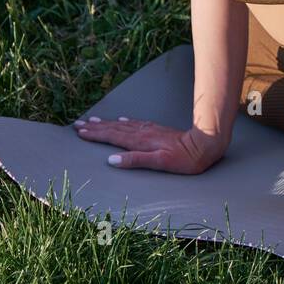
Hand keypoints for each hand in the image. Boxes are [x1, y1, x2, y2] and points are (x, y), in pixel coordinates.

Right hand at [72, 115, 226, 174]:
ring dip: (107, 123)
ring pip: (122, 125)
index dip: (96, 135)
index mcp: (140, 142)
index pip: (112, 137)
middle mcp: (143, 134)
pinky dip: (124, 122)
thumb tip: (111, 160)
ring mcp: (150, 130)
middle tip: (78, 125)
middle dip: (96, 127)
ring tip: (93, 121)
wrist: (205, 144)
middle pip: (114, 129)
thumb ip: (136, 161)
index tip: (80, 132)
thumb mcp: (160, 163)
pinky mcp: (157, 130)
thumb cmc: (185, 159)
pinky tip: (121, 120)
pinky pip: (135, 124)